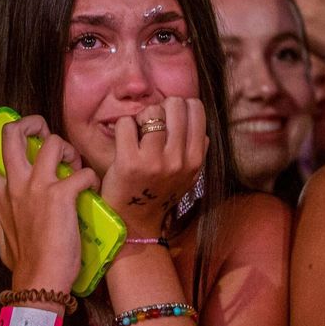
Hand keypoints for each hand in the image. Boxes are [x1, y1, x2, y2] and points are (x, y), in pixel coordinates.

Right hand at [0, 114, 89, 292]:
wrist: (41, 281)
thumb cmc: (25, 264)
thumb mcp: (3, 237)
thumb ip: (3, 219)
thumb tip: (4, 216)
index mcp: (0, 196)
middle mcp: (15, 185)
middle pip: (13, 134)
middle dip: (32, 123)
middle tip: (44, 134)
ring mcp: (38, 188)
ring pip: (53, 143)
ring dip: (68, 149)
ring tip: (74, 165)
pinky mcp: (62, 195)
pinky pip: (82, 173)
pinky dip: (91, 177)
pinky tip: (91, 188)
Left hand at [98, 97, 206, 238]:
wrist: (133, 221)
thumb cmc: (159, 193)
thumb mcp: (188, 176)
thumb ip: (198, 151)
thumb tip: (201, 126)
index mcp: (194, 160)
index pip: (195, 109)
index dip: (180, 107)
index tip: (170, 119)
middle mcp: (178, 160)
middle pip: (174, 104)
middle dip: (161, 109)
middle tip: (151, 125)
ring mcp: (154, 161)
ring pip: (150, 111)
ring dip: (141, 118)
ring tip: (137, 134)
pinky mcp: (128, 162)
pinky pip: (126, 123)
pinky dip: (123, 127)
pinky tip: (124, 141)